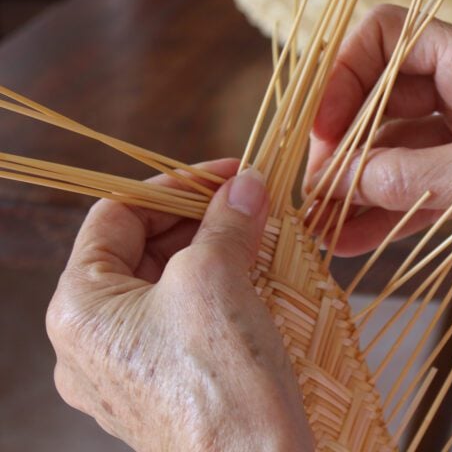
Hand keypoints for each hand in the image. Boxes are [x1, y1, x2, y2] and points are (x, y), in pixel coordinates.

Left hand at [46, 159, 312, 451]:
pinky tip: (253, 281)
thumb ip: (226, 221)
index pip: (117, 216)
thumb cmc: (220, 379)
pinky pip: (182, 324)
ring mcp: (125, 372)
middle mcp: (89, 343)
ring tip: (258, 236)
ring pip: (165, 288)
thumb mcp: (218, 279)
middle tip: (249, 202)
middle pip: (140, 252)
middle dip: (197, 219)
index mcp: (79, 308)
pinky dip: (215, 293)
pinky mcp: (162, 391)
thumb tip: (245, 183)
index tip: (226, 175)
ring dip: (211, 254)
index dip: (173, 185)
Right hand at [307, 4, 451, 274]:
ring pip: (393, 152)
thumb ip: (412, 177)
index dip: (347, 75)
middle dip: (344, 144)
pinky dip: (382, 212)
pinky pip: (413, 188)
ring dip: (357, 187)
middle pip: (380, 101)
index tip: (324, 129)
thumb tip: (339, 182)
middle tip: (317, 189)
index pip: (388, 38)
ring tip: (320, 226)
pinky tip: (350, 241)